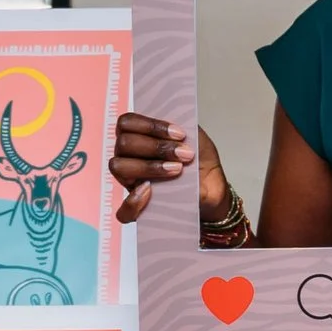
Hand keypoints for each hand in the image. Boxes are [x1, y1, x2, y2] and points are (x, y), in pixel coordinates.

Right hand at [109, 113, 227, 223]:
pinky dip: (134, 201)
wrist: (213, 188)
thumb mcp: (196, 138)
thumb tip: (174, 120)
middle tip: (185, 154)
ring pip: (119, 167)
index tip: (180, 134)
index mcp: (139, 136)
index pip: (128, 122)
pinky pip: (124, 210)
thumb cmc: (200, 160)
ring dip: (149, 166)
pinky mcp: (137, 206)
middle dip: (156, 147)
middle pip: (124, 143)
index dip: (151, 126)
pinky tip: (150, 192)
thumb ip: (183, 124)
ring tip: (177, 169)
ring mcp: (129, 180)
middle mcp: (128, 156)